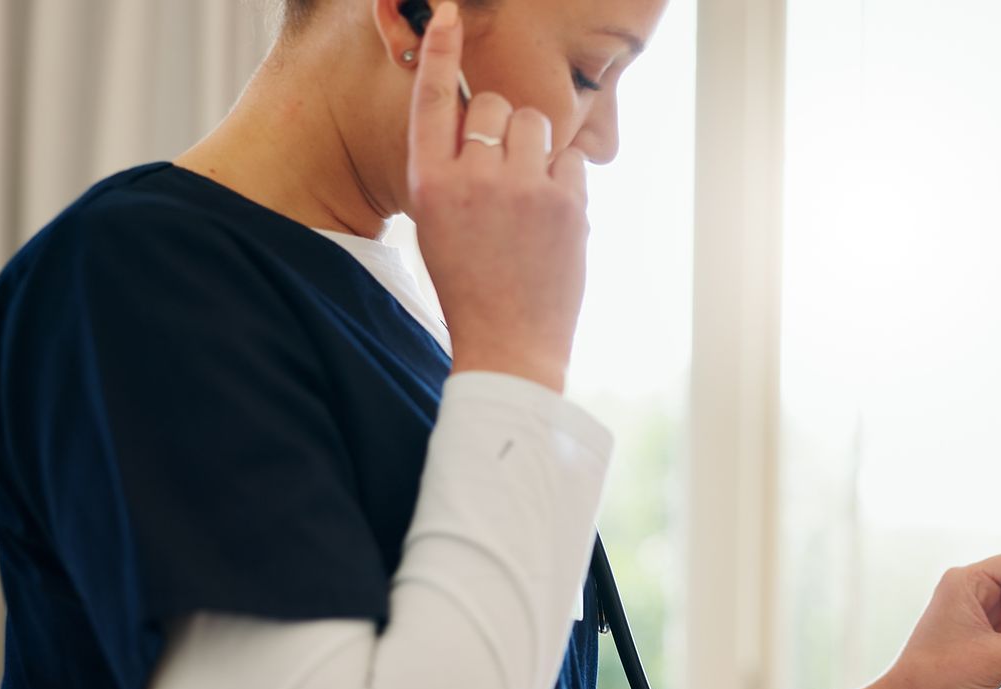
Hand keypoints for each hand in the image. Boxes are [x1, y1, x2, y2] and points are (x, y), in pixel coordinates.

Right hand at [405, 2, 586, 392]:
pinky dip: (565, 177)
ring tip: (528, 194)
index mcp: (429, 183)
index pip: (432, 100)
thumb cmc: (471, 281)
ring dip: (534, 146)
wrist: (510, 342)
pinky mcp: (567, 203)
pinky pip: (571, 157)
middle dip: (501, 125)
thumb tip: (484, 123)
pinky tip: (553, 215)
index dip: (443, 51)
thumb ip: (454, 169)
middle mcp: (472, 178)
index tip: (450, 12)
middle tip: (503, 171)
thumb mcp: (438, 223)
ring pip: (535, 123)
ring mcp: (523, 189)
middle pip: (493, 104)